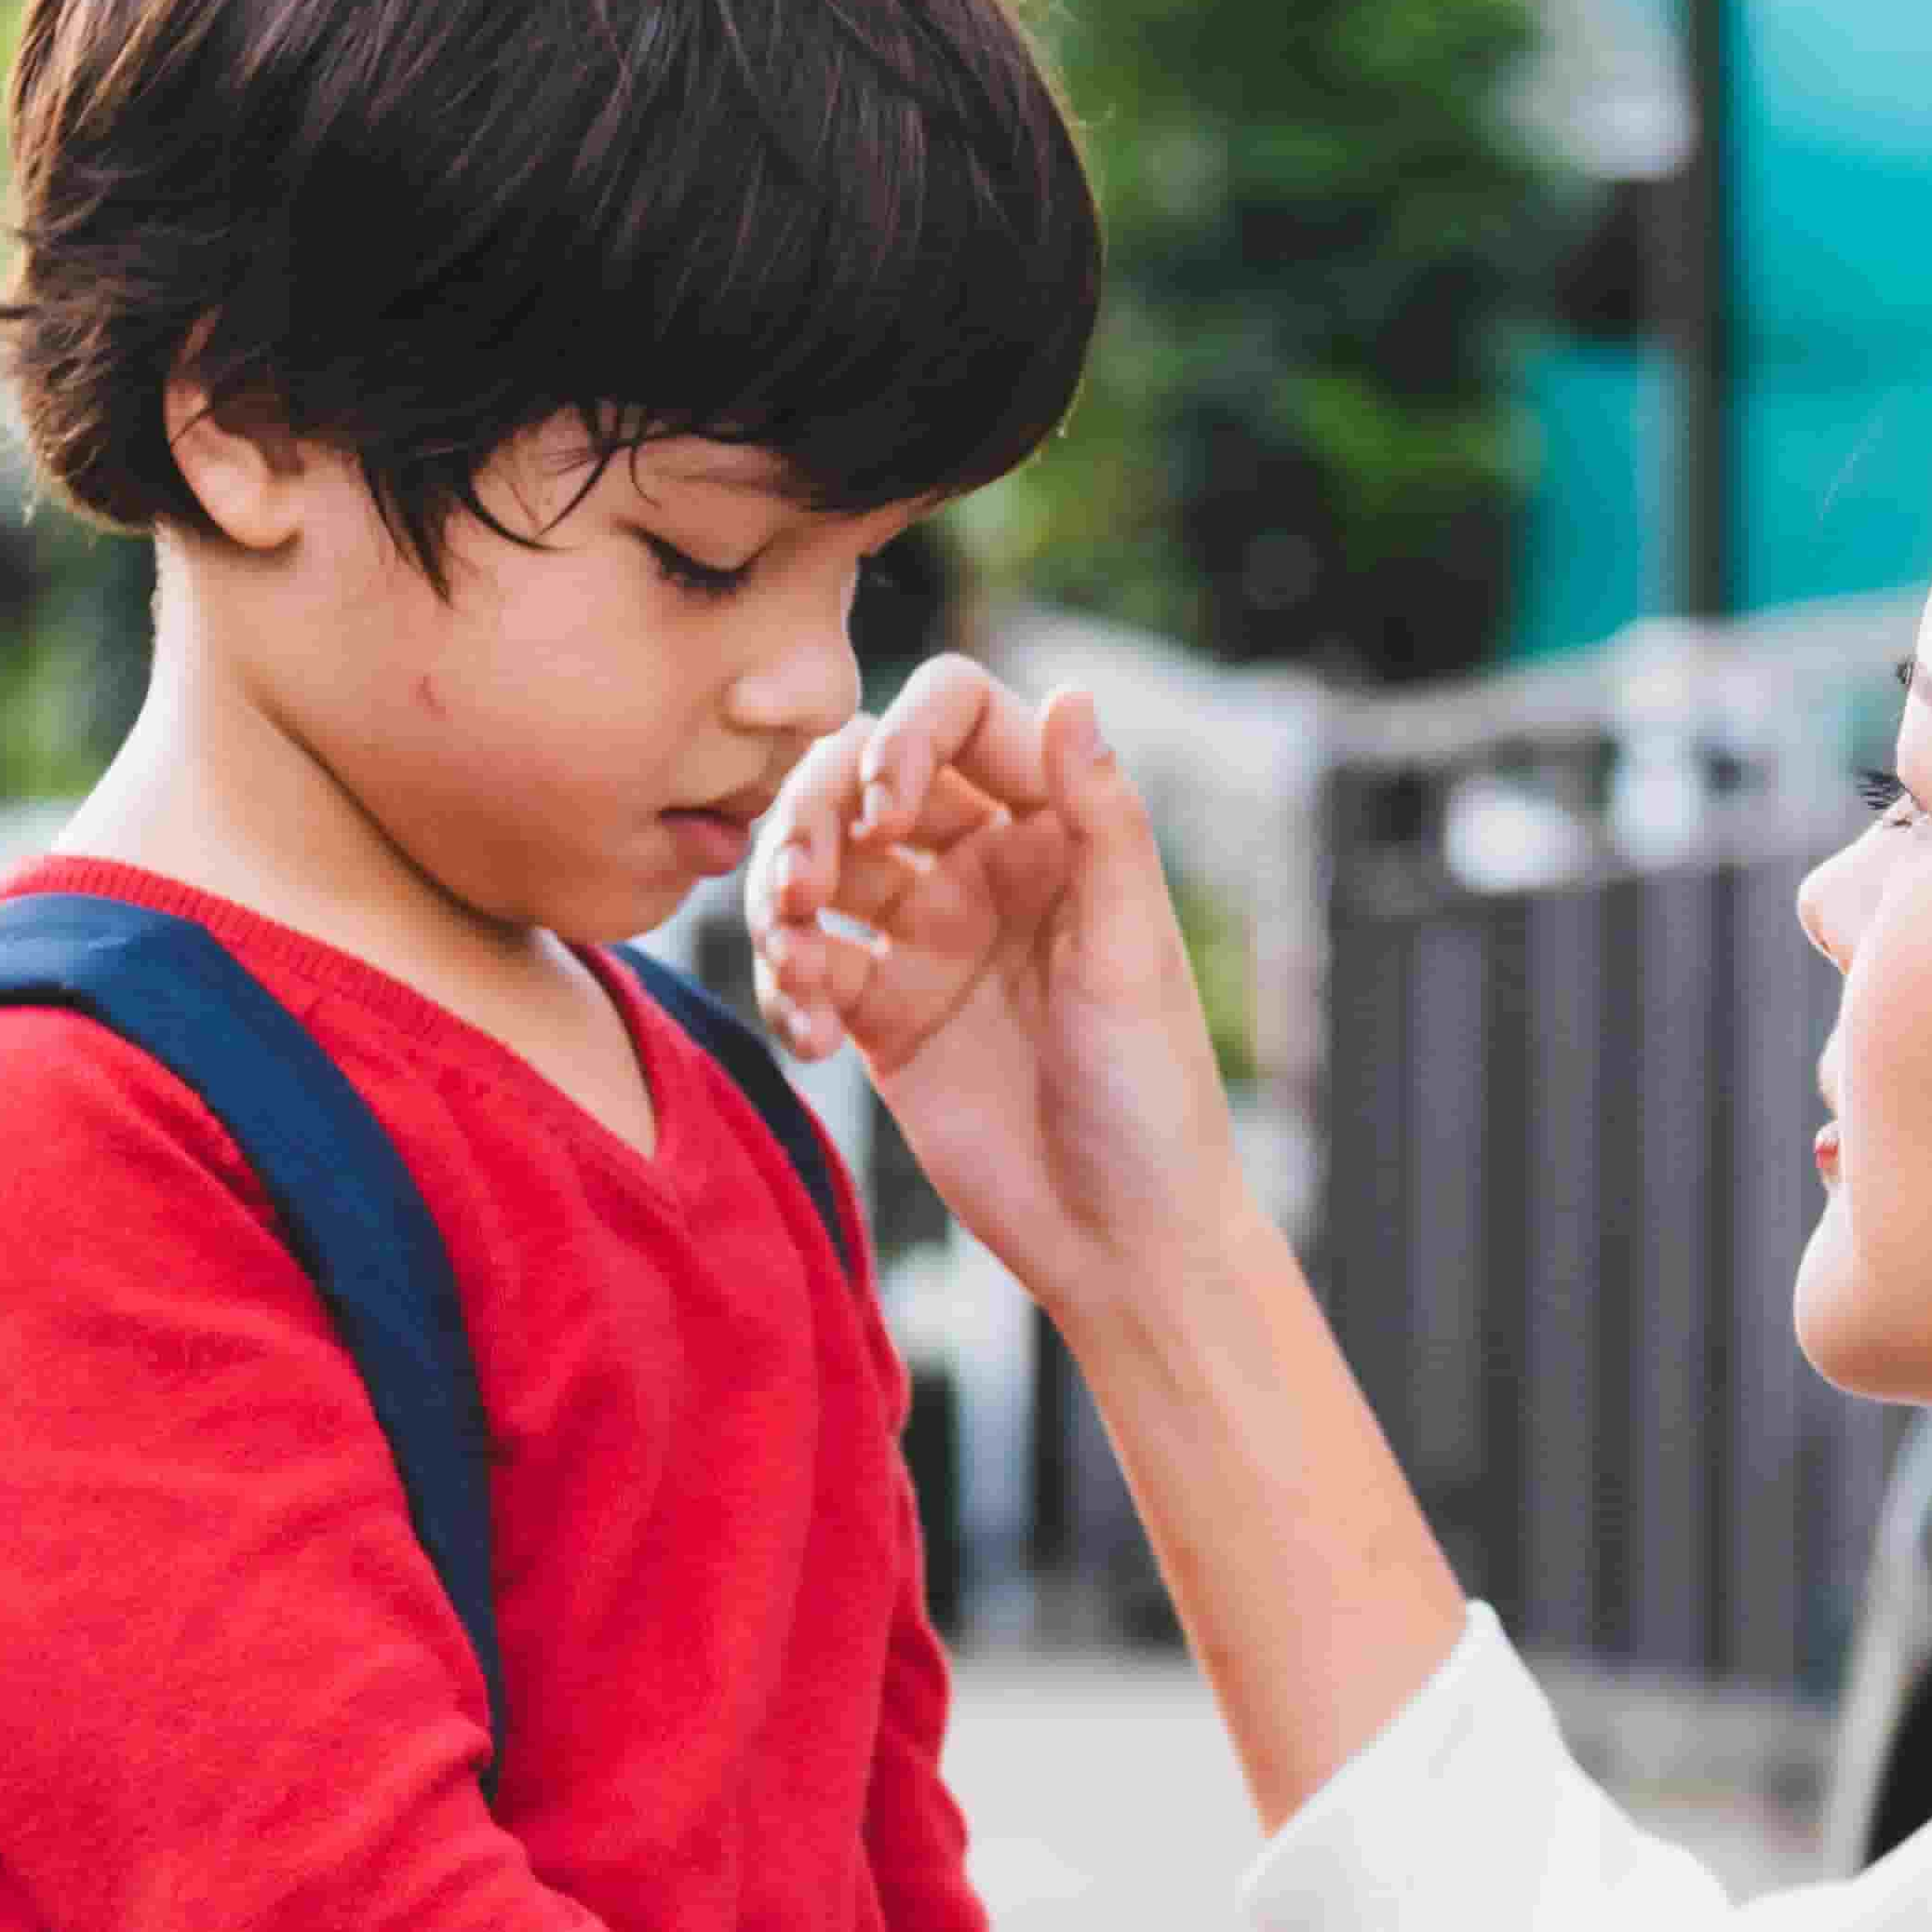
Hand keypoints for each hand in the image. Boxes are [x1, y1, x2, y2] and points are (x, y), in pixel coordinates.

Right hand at [747, 658, 1253, 1314]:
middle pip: (859, 777)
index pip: (956, 716)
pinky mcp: (881, 1015)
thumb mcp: (1132, 950)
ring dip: (778, 897)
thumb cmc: (1153, 1092)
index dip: (903, 736)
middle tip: (797, 891)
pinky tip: (809, 1042)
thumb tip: (1074, 692)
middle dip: (810, 815)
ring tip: (791, 966)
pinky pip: (805, 969)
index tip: (889, 816)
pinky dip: (786, 991)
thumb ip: (1101, 821)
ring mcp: (924, 937)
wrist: (1119, 1238)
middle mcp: (980, 865)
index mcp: (1051, 827)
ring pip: (817, 867)